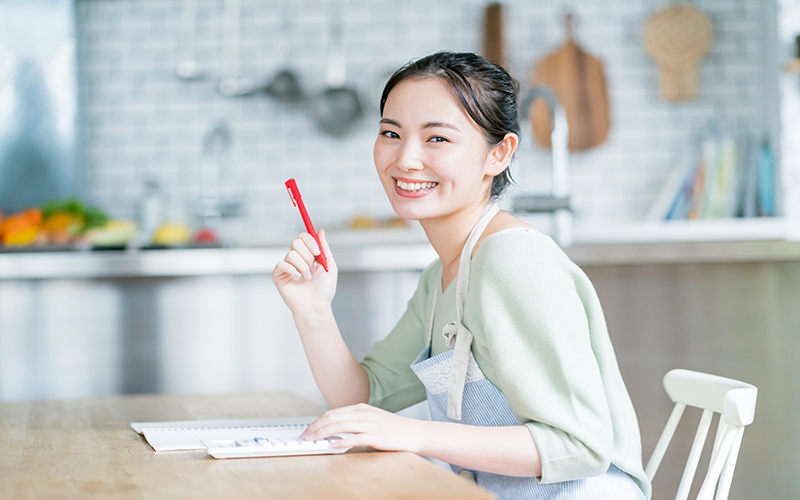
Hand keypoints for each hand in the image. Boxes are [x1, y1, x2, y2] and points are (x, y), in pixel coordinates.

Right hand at [272, 230, 337, 315]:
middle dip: (307, 255)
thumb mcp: (330, 265)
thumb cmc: (324, 290)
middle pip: (296, 242)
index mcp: (309, 255)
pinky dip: (292, 270)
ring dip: (303, 266)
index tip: (317, 252)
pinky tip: (298, 278)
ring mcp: (287, 266)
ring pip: (291, 254)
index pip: (304, 237)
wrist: (316, 307)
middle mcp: (297, 259)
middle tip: (312, 267)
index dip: (310, 241)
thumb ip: (324, 248)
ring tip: (307, 278)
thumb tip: (320, 231)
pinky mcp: (279, 275)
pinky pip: (282, 264)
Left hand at [300, 403, 425, 452]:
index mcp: (361, 408)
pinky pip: (355, 438)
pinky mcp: (376, 436)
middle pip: (333, 418)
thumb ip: (354, 421)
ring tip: (313, 440)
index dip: (317, 422)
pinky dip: (341, 441)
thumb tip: (335, 428)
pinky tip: (332, 445)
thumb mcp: (371, 418)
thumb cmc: (393, 427)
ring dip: (323, 433)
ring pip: (340, 425)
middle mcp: (363, 413)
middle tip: (305, 436)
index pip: (332, 413)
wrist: (413, 432)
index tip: (308, 430)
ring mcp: (370, 424)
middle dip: (316, 427)